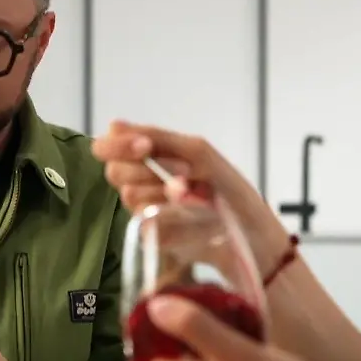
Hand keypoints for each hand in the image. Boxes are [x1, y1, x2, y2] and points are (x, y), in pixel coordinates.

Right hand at [91, 121, 290, 272]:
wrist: (251, 232)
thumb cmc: (228, 188)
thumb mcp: (198, 154)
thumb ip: (158, 138)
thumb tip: (113, 124)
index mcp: (148, 158)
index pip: (109, 145)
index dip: (119, 144)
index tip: (145, 147)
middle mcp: (141, 182)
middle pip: (114, 171)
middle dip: (146, 169)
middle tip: (184, 173)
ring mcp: (145, 210)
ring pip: (129, 194)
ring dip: (164, 191)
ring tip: (195, 195)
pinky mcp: (151, 236)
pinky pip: (143, 221)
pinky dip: (170, 214)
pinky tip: (191, 217)